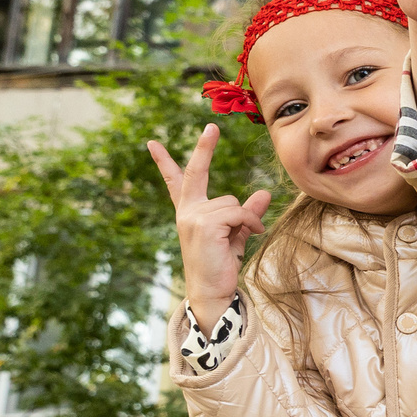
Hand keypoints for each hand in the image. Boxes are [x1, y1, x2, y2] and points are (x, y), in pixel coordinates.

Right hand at [149, 124, 272, 329]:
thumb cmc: (221, 264)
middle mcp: (186, 212)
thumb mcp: (235, 234)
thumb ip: (246, 213)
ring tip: (247, 235)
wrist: (212, 290)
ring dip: (247, 217)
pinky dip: (252, 221)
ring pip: (232, 201)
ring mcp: (192, 217)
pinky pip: (238, 212)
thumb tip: (264, 192)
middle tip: (211, 126)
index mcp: (189, 212)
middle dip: (204, 148)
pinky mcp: (204, 224)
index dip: (165, 162)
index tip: (152, 143)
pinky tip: (255, 233)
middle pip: (196, 172)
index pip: (176, 182)